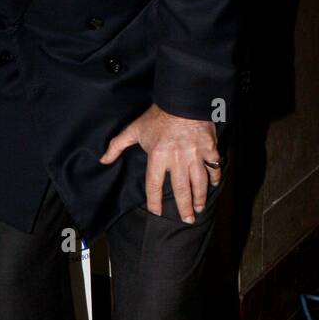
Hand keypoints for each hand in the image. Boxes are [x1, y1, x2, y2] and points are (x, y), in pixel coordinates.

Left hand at [99, 102, 220, 222]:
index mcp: (158, 157)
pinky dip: (215, 176)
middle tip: (187, 220)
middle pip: (180, 189)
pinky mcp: (209, 147)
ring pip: (199, 182)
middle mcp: (177, 159)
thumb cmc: (157, 116)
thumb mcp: (134, 129)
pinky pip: (214, 166)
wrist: (182, 99)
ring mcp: (195, 154)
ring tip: (199, 209)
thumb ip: (117, 146)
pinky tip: (213, 185)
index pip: (154, 186)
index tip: (157, 213)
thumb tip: (103, 160)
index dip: (154, 202)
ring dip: (200, 197)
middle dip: (184, 207)